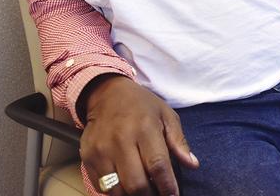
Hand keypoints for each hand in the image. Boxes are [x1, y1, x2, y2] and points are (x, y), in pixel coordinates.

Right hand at [80, 75, 198, 195]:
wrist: (106, 93)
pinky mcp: (88, 157)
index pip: (158, 166)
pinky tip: (125, 183)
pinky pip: (102, 186)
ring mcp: (101, 151)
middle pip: (136, 184)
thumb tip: (192, 164)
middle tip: (157, 193)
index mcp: (145, 128)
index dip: (167, 186)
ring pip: (117, 190)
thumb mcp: (166, 115)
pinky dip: (115, 191)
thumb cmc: (141, 105)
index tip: (173, 195)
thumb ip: (179, 141)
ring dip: (131, 195)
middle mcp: (121, 141)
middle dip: (150, 195)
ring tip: (142, 189)